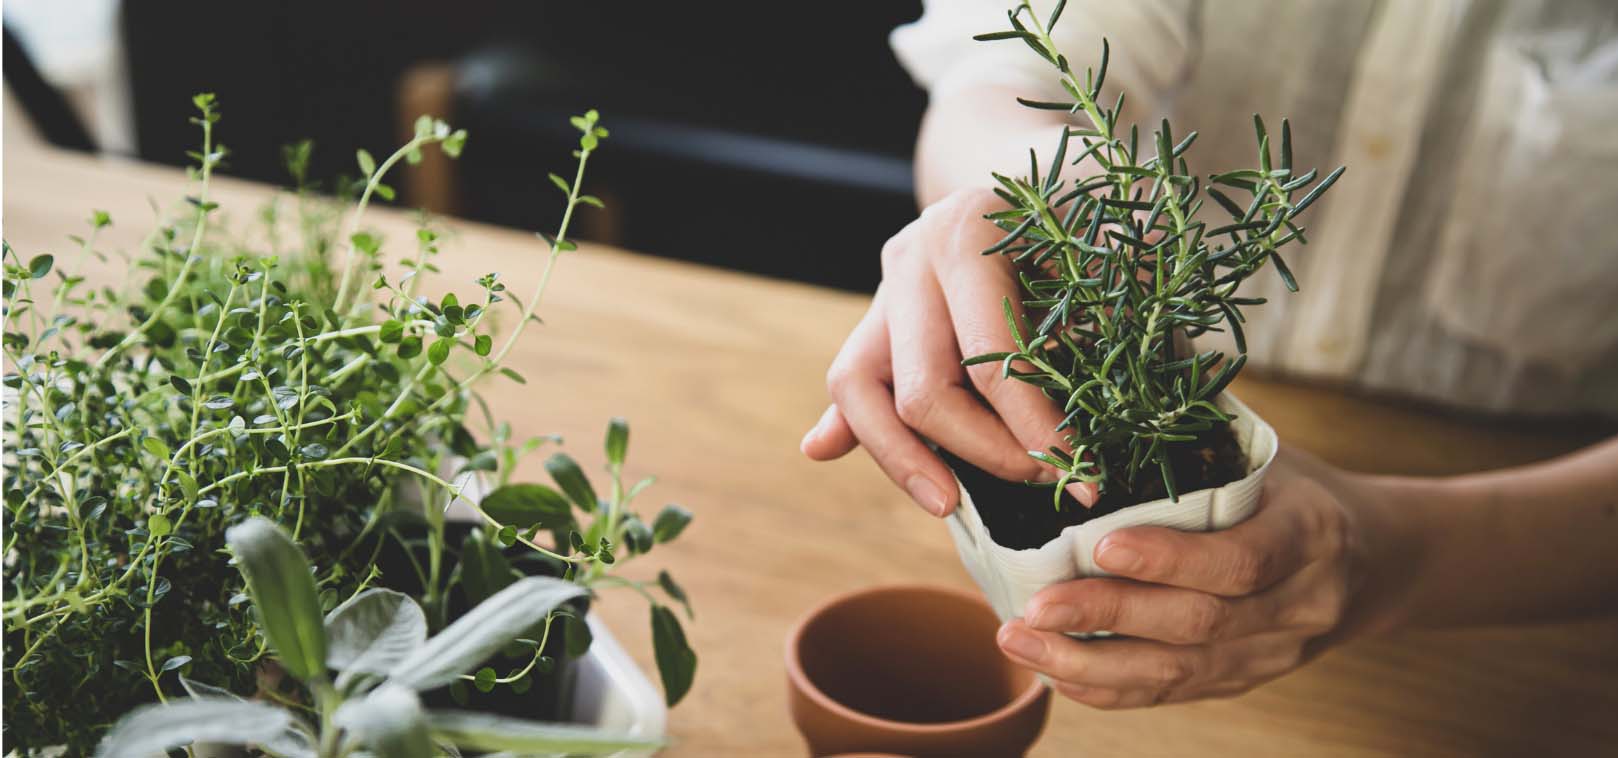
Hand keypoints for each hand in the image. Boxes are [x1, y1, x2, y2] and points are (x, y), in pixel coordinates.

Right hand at [800, 187, 1096, 514]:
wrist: (1034, 164)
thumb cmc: (1086, 211)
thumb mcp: (1111, 244)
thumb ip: (1116, 310)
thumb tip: (1120, 398)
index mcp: (966, 234)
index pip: (990, 362)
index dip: (1036, 430)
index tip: (1081, 474)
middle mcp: (910, 256)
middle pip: (922, 390)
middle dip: (984, 453)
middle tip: (1046, 483)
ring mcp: (884, 286)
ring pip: (859, 388)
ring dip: (902, 458)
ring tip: (949, 506)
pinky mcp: (875, 315)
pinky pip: (850, 380)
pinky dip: (846, 422)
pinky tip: (824, 451)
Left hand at [994, 447, 1399, 707]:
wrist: (1375, 561)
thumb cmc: (1295, 489)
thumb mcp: (1268, 451)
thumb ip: (1200, 429)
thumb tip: (1109, 370)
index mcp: (1312, 534)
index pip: (1242, 559)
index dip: (1171, 559)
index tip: (1101, 546)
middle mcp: (1300, 604)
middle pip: (1199, 623)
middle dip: (1108, 615)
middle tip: (1034, 605)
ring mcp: (1273, 653)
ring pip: (1179, 673)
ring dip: (1089, 662)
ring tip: (1019, 641)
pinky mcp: (1243, 681)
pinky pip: (1171, 694)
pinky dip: (1108, 687)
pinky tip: (1051, 669)